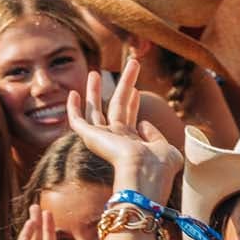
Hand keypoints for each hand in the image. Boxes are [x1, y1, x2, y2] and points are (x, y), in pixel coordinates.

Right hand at [65, 54, 181, 201]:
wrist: (145, 174)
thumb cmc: (160, 168)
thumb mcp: (166, 149)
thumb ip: (156, 136)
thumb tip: (144, 123)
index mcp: (133, 145)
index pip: (131, 120)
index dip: (133, 103)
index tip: (137, 90)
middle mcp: (117, 141)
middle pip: (117, 108)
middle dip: (123, 86)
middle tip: (128, 66)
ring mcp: (103, 139)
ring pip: (95, 111)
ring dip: (95, 92)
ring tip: (95, 73)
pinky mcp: (91, 138)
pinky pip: (77, 122)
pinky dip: (73, 109)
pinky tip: (74, 94)